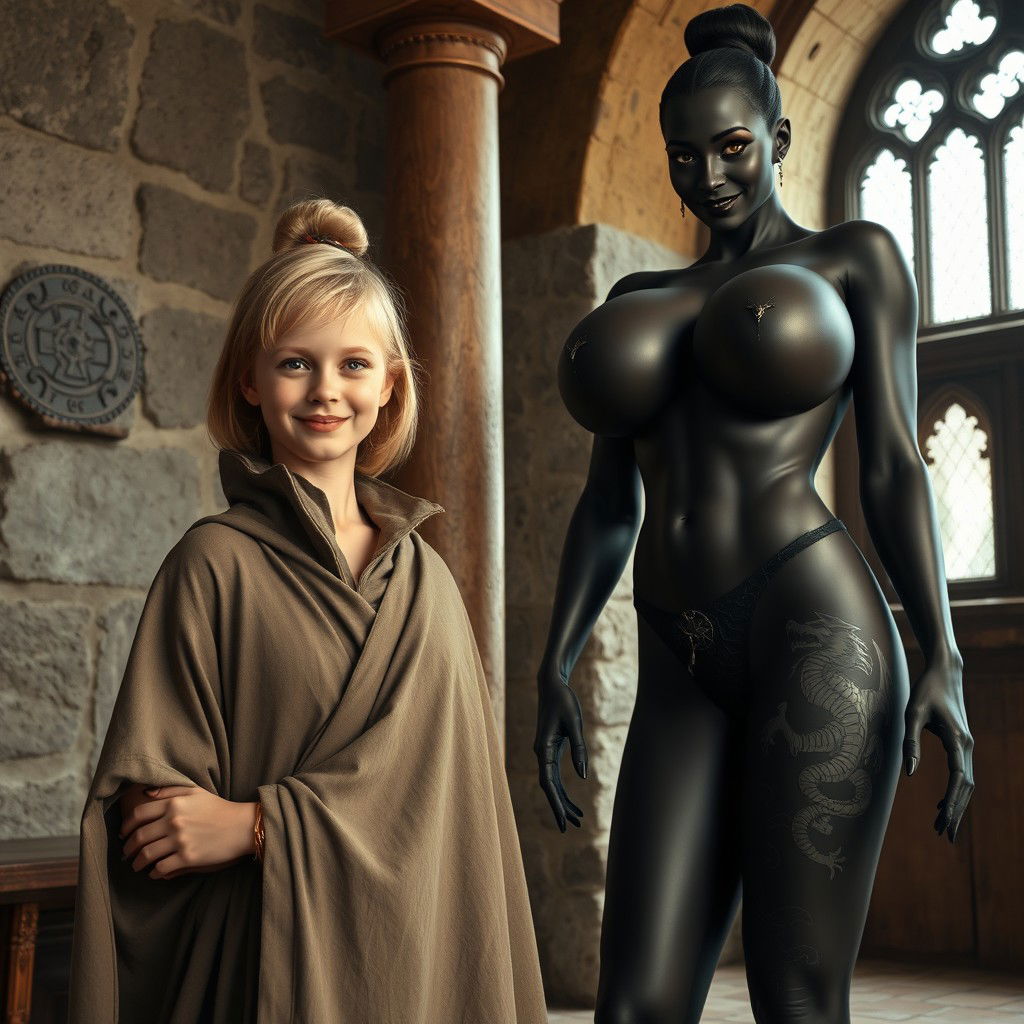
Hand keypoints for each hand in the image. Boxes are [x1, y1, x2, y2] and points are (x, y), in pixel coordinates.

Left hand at [119, 785, 256, 878]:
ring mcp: (180, 840)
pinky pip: (161, 868)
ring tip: (137, 865)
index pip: (138, 814)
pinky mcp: (188, 857)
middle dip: (128, 848)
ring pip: (146, 854)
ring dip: (137, 862)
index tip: (124, 834)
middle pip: (139, 836)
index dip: (126, 826)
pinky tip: (154, 872)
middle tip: (126, 854)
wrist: (242, 826)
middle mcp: (174, 821)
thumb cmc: (218, 808)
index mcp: (174, 803)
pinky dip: (154, 872)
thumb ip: (170, 790)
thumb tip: (146, 793)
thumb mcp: (196, 791)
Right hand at [534, 670, 586, 832]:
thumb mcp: (576, 723)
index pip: (548, 782)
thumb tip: (583, 777)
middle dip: (560, 807)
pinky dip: (563, 789)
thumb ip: (579, 749)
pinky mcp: (550, 749)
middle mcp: (541, 753)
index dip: (556, 803)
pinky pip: (554, 774)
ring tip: (578, 818)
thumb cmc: (564, 700)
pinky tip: (573, 801)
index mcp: (544, 748)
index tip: (563, 821)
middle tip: (573, 827)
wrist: (552, 684)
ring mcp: (544, 752)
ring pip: (552, 783)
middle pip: (549, 787)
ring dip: (563, 800)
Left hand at [902, 653, 974, 843]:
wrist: (945, 672)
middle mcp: (967, 746)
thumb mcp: (911, 713)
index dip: (951, 802)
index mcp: (957, 740)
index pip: (958, 779)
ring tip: (944, 828)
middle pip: (966, 787)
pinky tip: (939, 806)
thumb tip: (910, 774)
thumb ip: (910, 742)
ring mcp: (967, 745)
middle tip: (946, 837)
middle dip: (956, 812)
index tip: (944, 822)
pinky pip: (962, 774)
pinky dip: (954, 793)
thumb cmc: (925, 690)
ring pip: (966, 783)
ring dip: (956, 805)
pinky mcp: (961, 743)